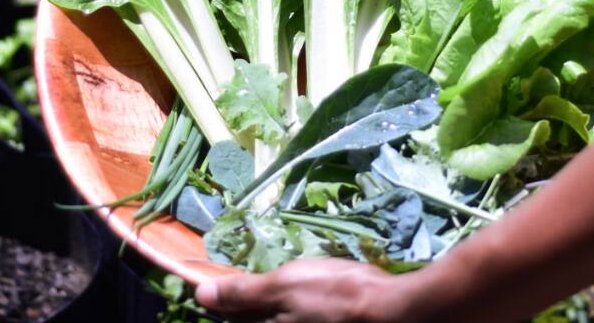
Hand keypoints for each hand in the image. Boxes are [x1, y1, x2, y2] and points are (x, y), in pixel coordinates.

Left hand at [195, 259, 417, 322]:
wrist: (393, 311)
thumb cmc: (336, 295)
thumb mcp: (285, 286)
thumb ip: (243, 293)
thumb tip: (199, 293)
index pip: (230, 316)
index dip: (219, 296)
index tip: (213, 277)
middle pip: (251, 320)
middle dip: (242, 303)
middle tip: (239, 275)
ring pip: (274, 318)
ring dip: (268, 301)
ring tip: (270, 280)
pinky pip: (296, 316)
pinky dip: (290, 303)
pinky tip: (300, 289)